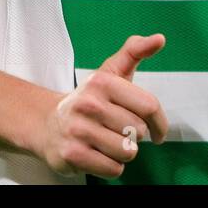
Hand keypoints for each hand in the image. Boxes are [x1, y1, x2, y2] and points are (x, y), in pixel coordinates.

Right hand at [38, 33, 170, 177]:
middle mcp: (89, 104)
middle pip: (139, 132)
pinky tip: (98, 154)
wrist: (47, 125)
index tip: (158, 132)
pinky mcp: (72, 155)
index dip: (160, 123)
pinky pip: (113, 169)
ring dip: (122, 152)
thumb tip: (159, 38)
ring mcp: (78, 130)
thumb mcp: (111, 72)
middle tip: (116, 130)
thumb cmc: (88, 100)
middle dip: (133, 136)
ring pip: (127, 152)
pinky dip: (111, 166)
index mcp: (102, 81)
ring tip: (106, 142)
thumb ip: (135, 52)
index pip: (149, 106)